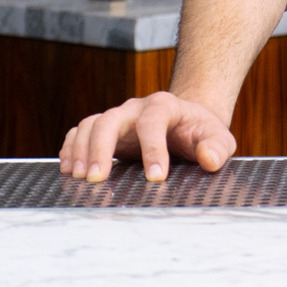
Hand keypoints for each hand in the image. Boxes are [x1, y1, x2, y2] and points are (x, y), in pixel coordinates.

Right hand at [59, 92, 235, 183]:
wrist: (186, 122)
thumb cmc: (201, 133)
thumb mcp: (218, 138)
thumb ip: (217, 147)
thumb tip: (209, 160)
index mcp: (165, 106)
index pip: (154, 121)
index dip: (153, 149)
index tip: (156, 177)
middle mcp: (136, 108)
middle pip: (111, 119)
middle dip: (101, 148)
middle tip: (97, 179)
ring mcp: (118, 117)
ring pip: (91, 124)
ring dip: (81, 150)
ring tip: (78, 178)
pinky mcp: (106, 130)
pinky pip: (80, 131)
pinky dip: (70, 148)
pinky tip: (68, 170)